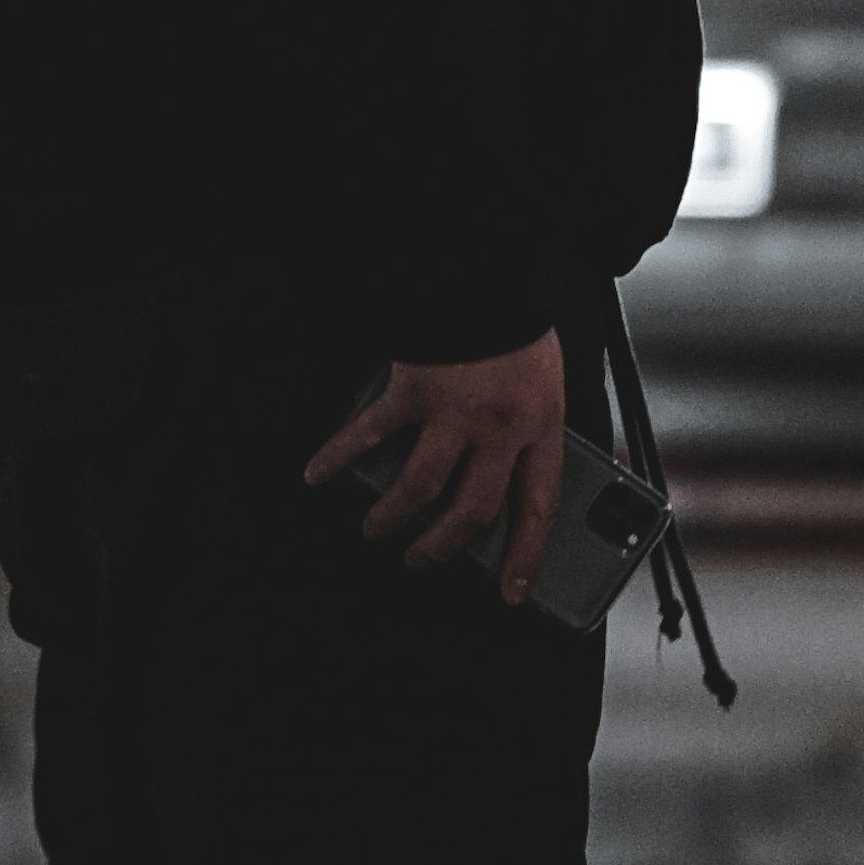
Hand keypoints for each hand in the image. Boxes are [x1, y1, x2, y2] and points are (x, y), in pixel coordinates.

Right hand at [307, 332, 567, 601]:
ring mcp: (452, 411)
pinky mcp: (411, 389)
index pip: (538, 507)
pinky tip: (320, 473)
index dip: (524, 556)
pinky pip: (371, 435)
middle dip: (441, 548)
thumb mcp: (544, 385)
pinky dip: (340, 457)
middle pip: (471, 512)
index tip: (511, 593)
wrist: (482, 271)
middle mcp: (499, 427)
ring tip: (377, 530)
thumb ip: (531, 433)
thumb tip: (513, 490)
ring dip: (393, 518)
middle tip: (420, 561)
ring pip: (420, 489)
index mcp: (541, 426)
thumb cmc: (514, 329)